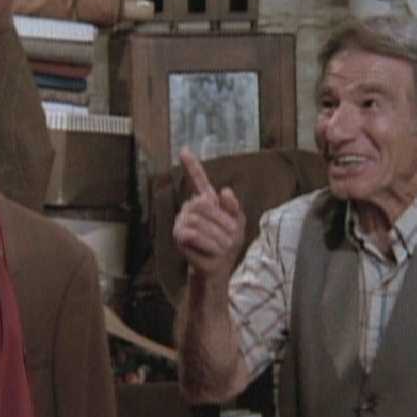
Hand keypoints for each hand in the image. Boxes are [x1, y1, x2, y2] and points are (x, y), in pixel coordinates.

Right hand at [173, 148, 245, 279]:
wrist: (219, 266)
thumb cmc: (227, 243)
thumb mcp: (238, 223)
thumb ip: (233, 207)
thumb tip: (224, 190)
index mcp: (206, 201)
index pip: (199, 180)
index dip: (192, 165)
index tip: (184, 150)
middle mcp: (191, 208)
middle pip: (204, 204)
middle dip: (222, 222)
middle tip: (230, 238)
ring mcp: (182, 221)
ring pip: (199, 221)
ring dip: (217, 236)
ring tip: (222, 247)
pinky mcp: (178, 236)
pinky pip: (194, 234)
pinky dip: (208, 244)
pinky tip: (212, 251)